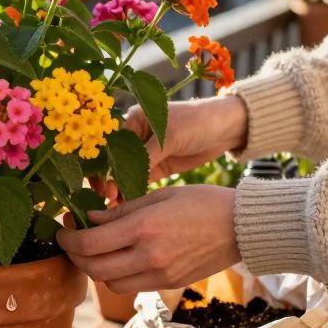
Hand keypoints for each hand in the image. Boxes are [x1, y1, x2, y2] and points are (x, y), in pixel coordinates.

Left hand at [56, 185, 240, 293]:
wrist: (241, 227)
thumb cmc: (202, 202)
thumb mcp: (160, 196)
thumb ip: (122, 211)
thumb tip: (91, 219)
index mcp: (144, 228)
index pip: (90, 243)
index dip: (69, 239)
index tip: (63, 230)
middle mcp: (148, 255)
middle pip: (94, 269)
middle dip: (75, 257)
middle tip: (71, 242)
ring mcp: (159, 274)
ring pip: (110, 283)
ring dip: (96, 269)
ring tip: (95, 251)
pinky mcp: (168, 284)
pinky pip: (131, 286)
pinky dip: (118, 275)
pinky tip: (119, 258)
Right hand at [95, 96, 246, 204]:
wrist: (226, 129)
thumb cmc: (196, 122)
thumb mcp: (168, 137)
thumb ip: (144, 157)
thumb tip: (119, 180)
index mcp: (133, 120)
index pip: (109, 144)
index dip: (101, 164)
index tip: (101, 184)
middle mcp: (135, 136)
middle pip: (113, 160)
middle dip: (107, 179)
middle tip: (106, 198)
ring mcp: (146, 153)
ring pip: (124, 174)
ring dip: (118, 188)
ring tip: (113, 206)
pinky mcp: (158, 167)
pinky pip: (139, 181)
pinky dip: (132, 193)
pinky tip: (126, 206)